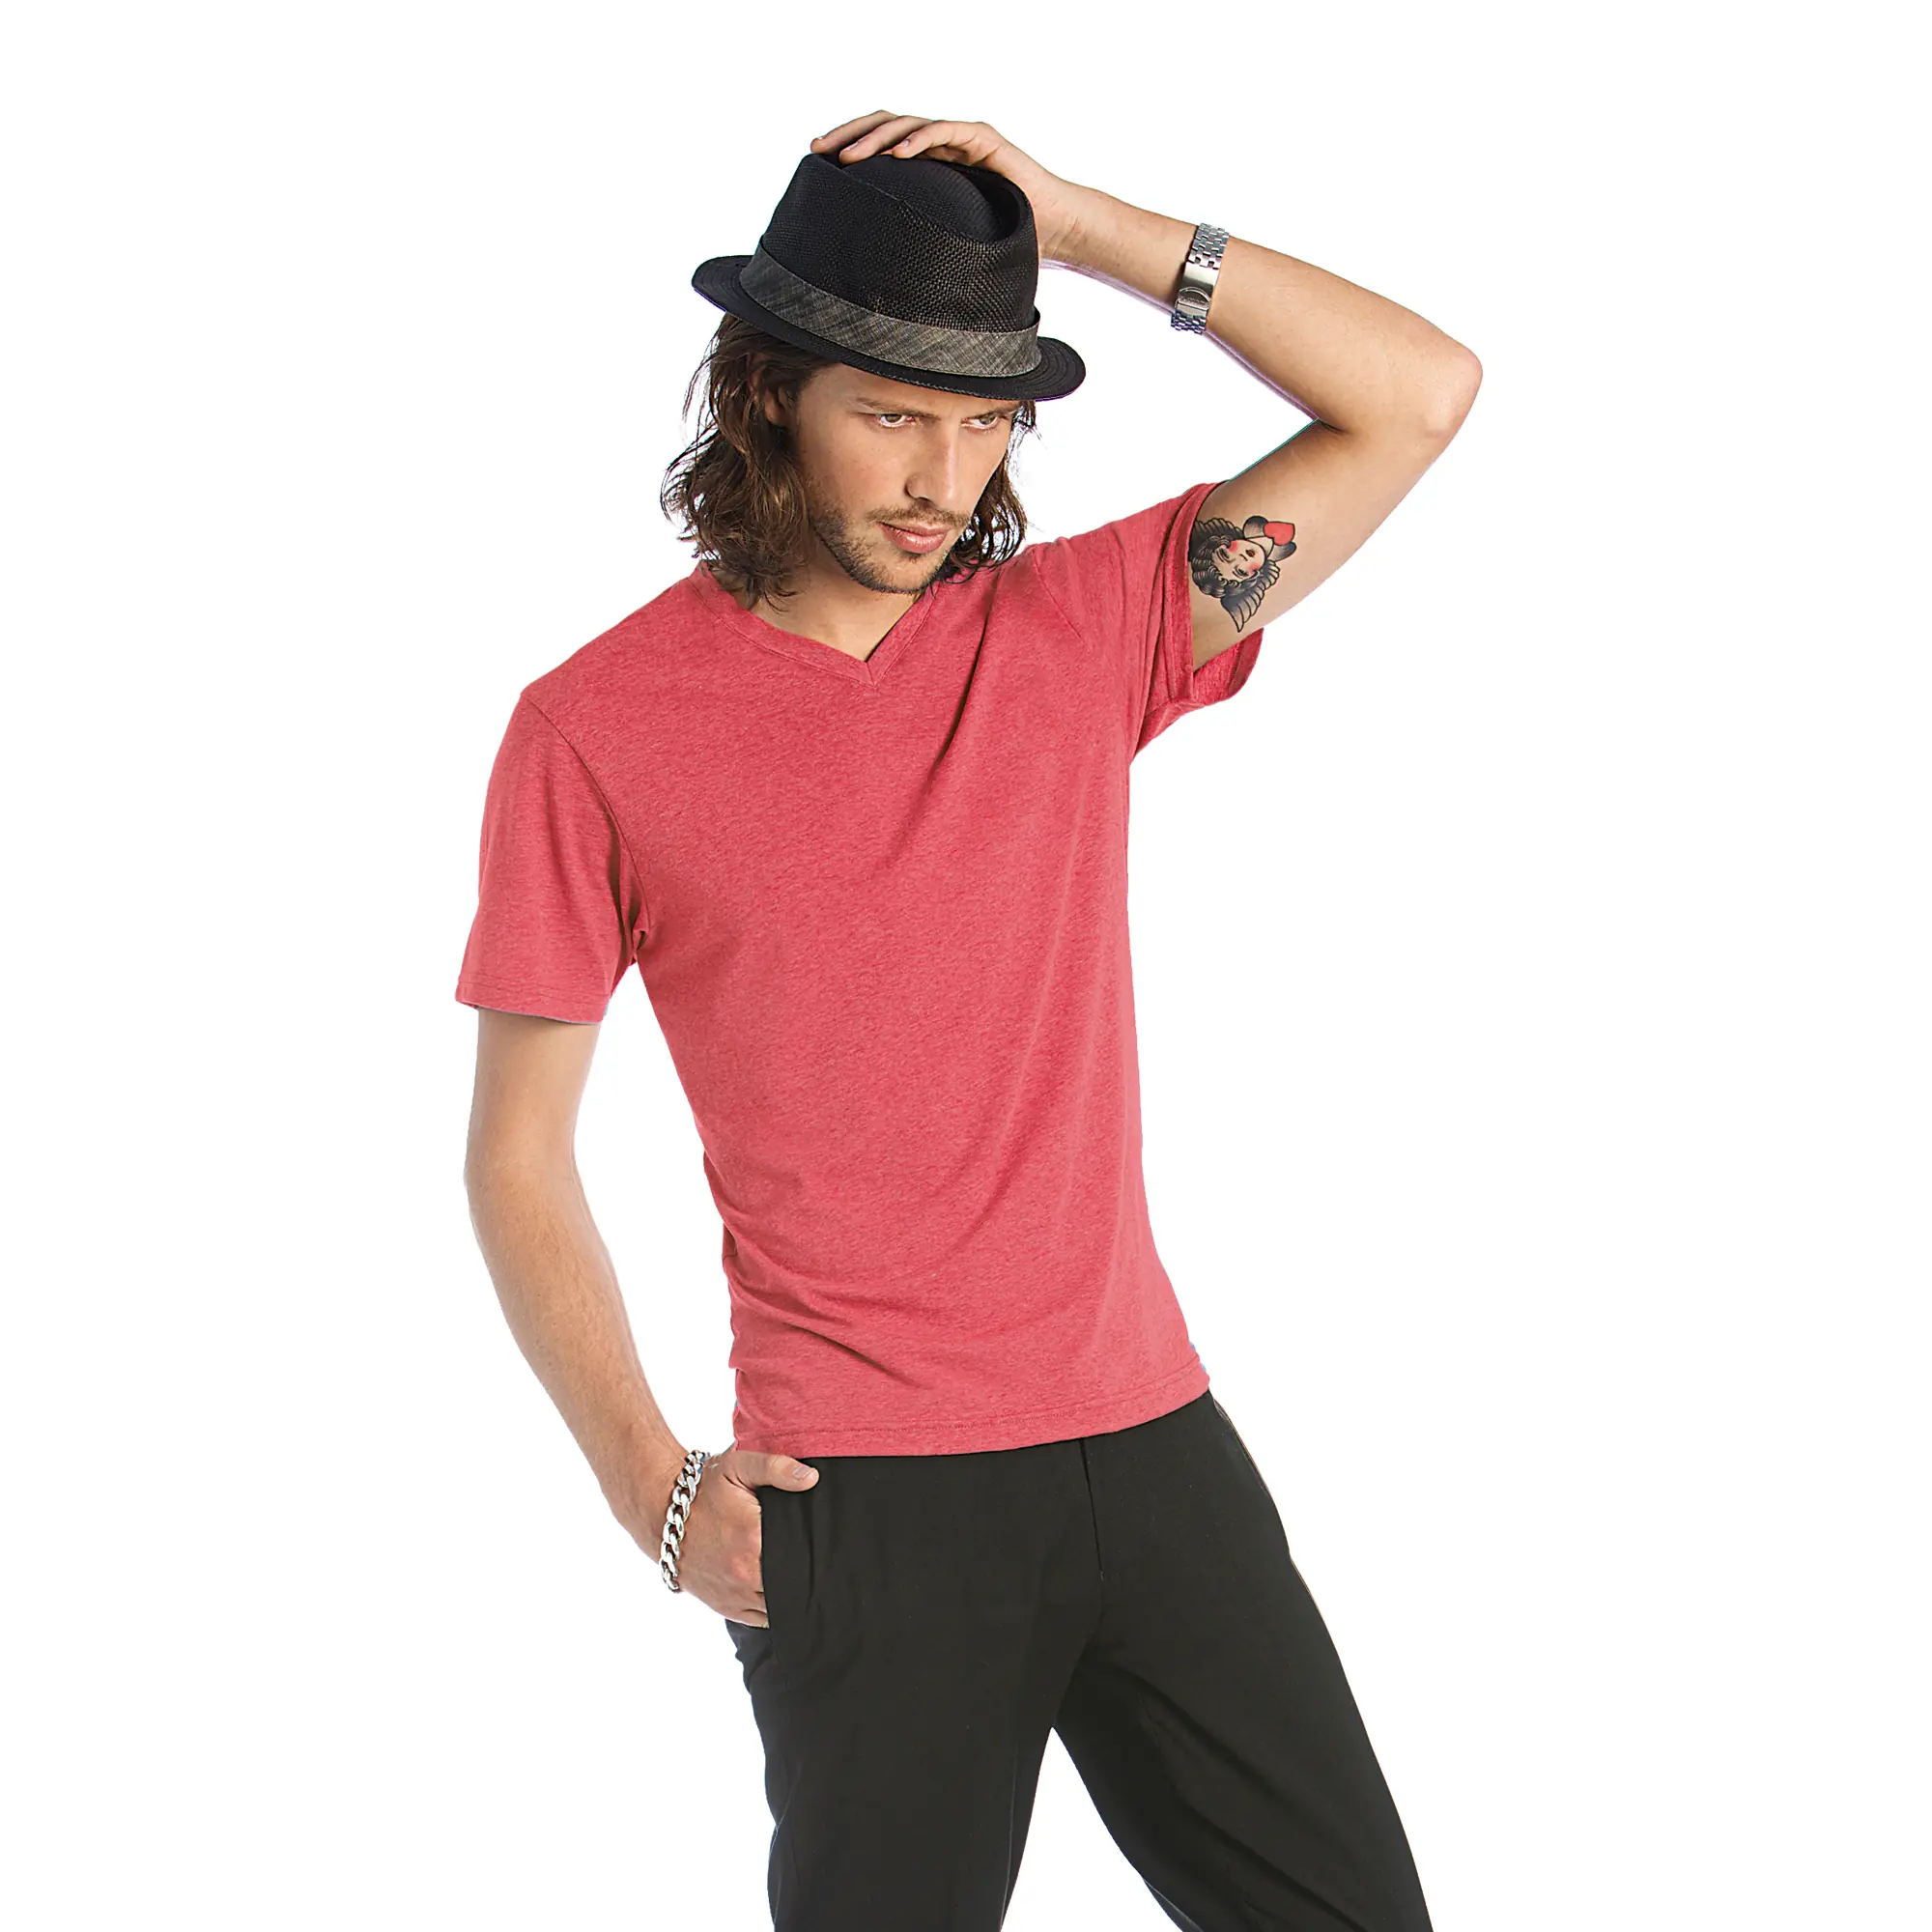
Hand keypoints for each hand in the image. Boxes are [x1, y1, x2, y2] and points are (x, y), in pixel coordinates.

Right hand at [669, 1446, 818, 1625]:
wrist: (660, 1514)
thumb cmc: (703, 1488)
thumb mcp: (738, 1466)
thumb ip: (777, 1468)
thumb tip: (811, 1478)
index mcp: (754, 1539)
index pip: (802, 1559)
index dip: (819, 1557)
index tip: (830, 1550)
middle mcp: (745, 1573)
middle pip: (793, 1587)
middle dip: (808, 1578)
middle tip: (823, 1566)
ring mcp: (733, 1594)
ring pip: (778, 1608)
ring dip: (791, 1596)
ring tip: (804, 1580)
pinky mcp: (723, 1606)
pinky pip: (760, 1619)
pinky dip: (773, 1610)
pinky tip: (782, 1592)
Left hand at [810, 112, 1091, 265]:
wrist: (1056, 229)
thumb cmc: (1005, 244)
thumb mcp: (951, 252)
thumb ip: (921, 257)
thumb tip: (878, 302)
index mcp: (928, 164)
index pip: (880, 142)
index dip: (848, 145)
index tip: (816, 159)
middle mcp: (940, 144)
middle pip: (884, 126)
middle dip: (848, 135)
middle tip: (817, 149)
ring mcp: (960, 137)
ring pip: (907, 125)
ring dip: (875, 139)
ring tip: (849, 156)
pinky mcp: (983, 138)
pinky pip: (943, 133)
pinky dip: (918, 141)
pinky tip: (896, 154)